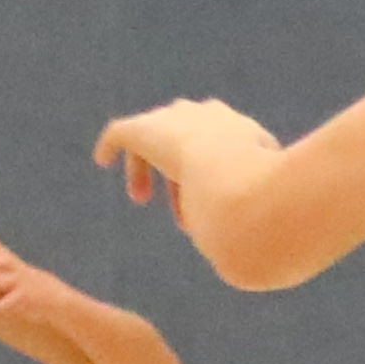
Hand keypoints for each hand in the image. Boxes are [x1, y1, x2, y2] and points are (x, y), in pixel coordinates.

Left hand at [94, 97, 273, 206]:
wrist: (238, 183)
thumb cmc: (258, 208)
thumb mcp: (262, 215)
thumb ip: (254, 221)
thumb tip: (244, 245)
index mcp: (243, 133)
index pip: (221, 152)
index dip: (211, 180)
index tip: (207, 210)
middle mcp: (211, 118)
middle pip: (188, 140)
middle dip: (181, 171)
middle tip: (178, 208)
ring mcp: (177, 121)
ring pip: (155, 136)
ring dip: (148, 166)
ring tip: (140, 198)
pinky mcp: (144, 130)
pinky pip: (121, 132)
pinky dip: (111, 145)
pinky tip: (102, 161)